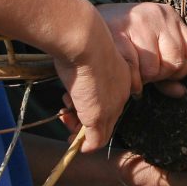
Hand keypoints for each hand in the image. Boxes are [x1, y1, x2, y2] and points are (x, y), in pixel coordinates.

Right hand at [48, 4, 129, 154]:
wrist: (85, 41)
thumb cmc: (82, 41)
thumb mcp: (85, 55)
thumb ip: (85, 68)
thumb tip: (74, 78)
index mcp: (121, 75)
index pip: (110, 98)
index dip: (92, 102)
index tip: (74, 100)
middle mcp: (120, 93)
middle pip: (106, 115)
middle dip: (84, 118)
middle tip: (67, 116)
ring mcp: (110, 107)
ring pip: (99, 129)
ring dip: (79, 130)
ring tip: (64, 116)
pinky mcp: (99, 117)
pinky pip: (95, 141)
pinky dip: (84, 145)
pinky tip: (73, 141)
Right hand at [96, 2, 186, 97]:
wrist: (83, 23)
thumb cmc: (120, 39)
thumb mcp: (149, 48)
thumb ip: (167, 71)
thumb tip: (182, 93)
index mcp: (169, 16)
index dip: (179, 71)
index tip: (162, 74)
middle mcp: (158, 15)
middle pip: (175, 62)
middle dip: (159, 75)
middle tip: (143, 73)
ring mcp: (139, 23)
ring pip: (154, 70)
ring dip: (142, 79)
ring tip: (132, 71)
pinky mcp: (120, 34)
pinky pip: (133, 70)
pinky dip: (130, 80)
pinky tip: (124, 75)